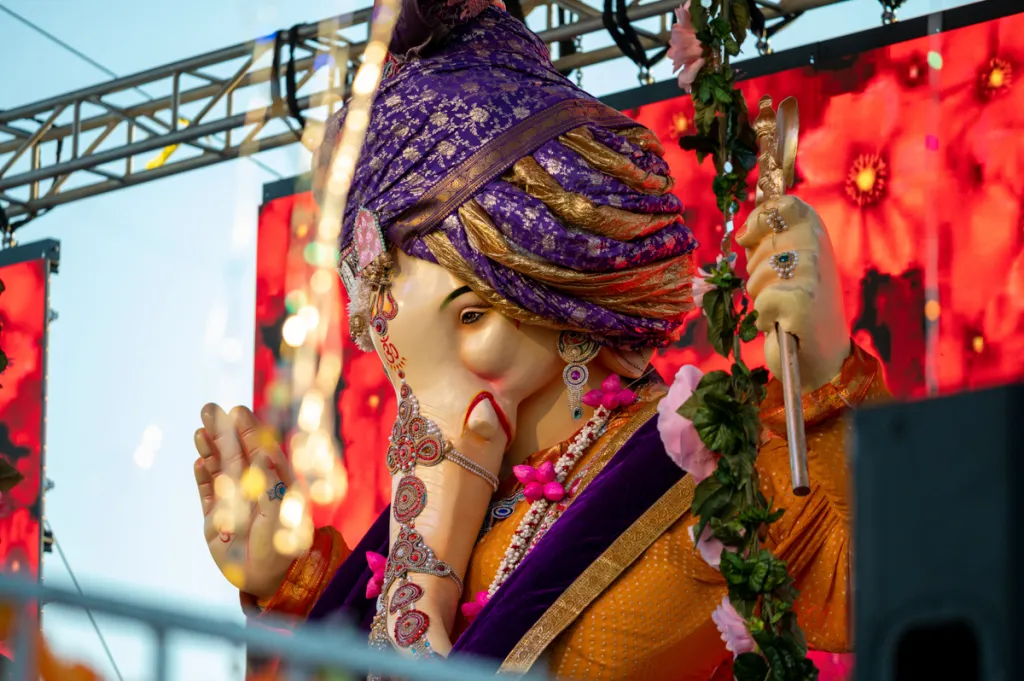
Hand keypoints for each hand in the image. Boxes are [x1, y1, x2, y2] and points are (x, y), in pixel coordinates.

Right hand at [194, 404, 311, 599]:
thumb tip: (264, 454)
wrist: (268, 579)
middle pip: (235, 453)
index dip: (248, 430)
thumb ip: (272, 485)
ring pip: (219, 469)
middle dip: (222, 431)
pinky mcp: (215, 520)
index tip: (236, 411)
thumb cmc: (283, 547)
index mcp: (275, 482)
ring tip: (200, 431)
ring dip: (210, 450)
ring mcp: (234, 502)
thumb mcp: (282, 515)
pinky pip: (208, 494)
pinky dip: (203, 478)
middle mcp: (253, 488)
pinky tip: (199, 462)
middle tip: (208, 408)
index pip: (260, 449)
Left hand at [736, 196, 849, 392]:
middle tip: (779, 288)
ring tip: (784, 308)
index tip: (750, 238)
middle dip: (757, 270)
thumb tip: (744, 234)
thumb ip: (773, 242)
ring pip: (756, 276)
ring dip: (760, 297)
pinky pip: (760, 302)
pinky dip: (764, 318)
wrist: (820, 356)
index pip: (784, 205)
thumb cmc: (800, 309)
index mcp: (817, 235)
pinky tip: (782, 324)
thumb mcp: (789, 266)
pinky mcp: (801, 302)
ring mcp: (811, 275)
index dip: (759, 219)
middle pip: (761, 244)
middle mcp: (818, 249)